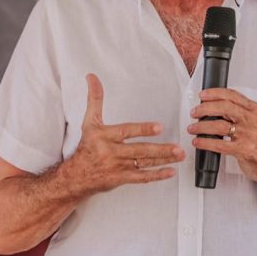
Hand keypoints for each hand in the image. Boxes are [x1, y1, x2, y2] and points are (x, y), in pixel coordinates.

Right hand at [61, 74, 183, 194]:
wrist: (77, 176)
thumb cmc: (87, 146)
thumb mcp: (89, 122)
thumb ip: (95, 99)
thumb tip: (92, 77)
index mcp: (105, 136)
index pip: (127, 131)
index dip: (143, 129)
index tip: (159, 127)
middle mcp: (113, 152)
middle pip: (140, 150)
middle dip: (160, 150)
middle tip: (178, 148)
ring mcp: (119, 167)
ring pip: (144, 163)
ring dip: (164, 160)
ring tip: (179, 155)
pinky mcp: (122, 179)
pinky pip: (142, 178)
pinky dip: (157, 175)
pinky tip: (170, 172)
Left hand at [188, 87, 256, 191]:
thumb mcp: (254, 121)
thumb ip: (238, 113)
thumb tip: (213, 107)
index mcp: (254, 110)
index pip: (232, 95)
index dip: (214, 93)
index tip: (202, 95)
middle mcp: (252, 120)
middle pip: (224, 107)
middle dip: (205, 108)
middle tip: (194, 112)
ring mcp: (248, 134)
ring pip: (219, 125)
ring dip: (201, 126)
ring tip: (192, 128)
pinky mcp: (243, 149)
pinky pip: (219, 144)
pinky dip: (205, 142)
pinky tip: (198, 142)